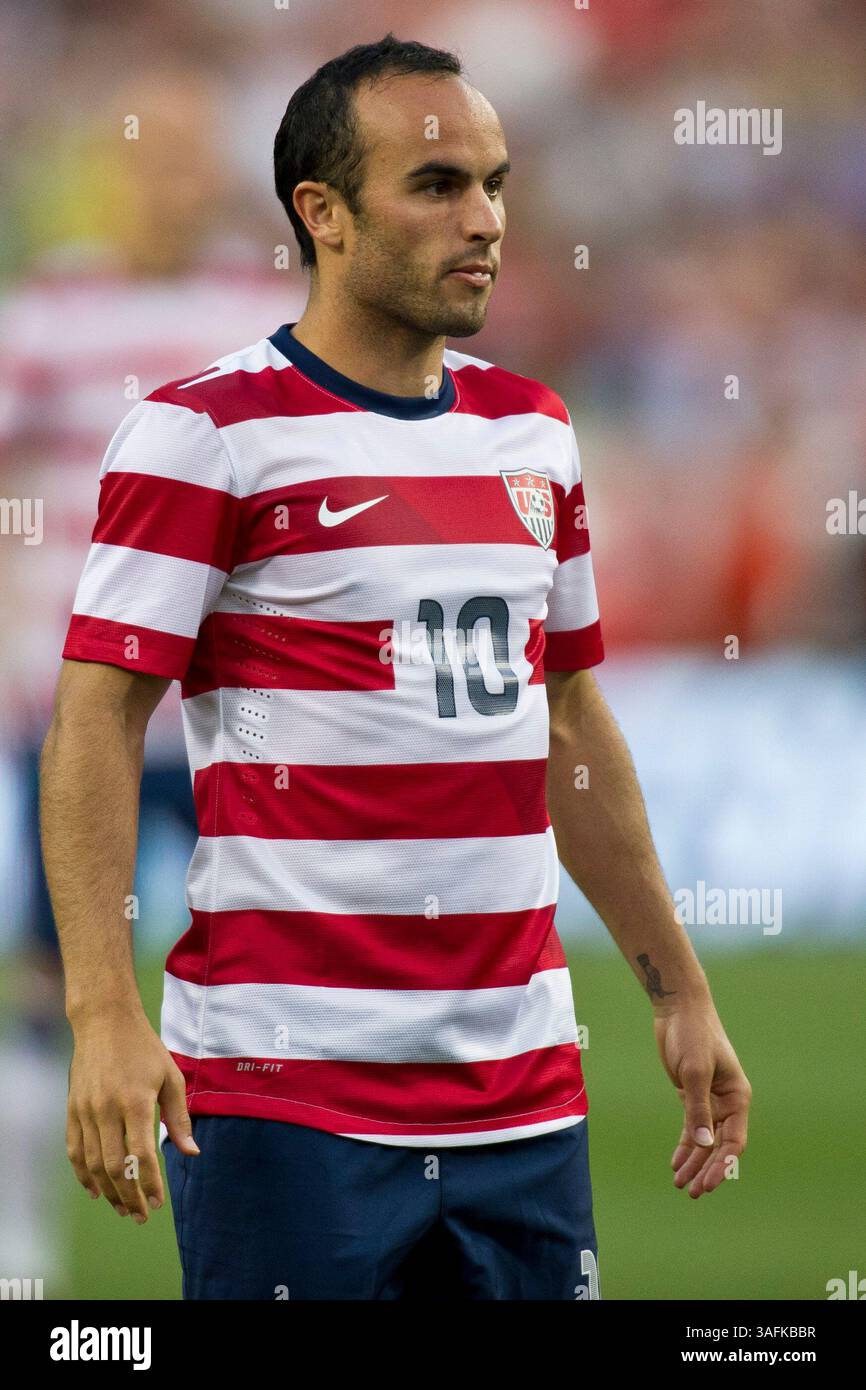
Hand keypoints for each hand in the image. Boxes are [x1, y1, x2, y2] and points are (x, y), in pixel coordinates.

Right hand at [66, 1005, 198, 1220]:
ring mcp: (86, 1111)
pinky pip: (75, 1150)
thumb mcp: (171, 1077)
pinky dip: (83, 1175)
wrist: (104, 1022)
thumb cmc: (144, 1049)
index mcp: (136, 1102)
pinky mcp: (72, 1109)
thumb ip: (179, 1118)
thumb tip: (191, 1152)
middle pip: (114, 1167)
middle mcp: (107, 1110)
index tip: (158, 1203)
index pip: (141, 1156)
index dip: (149, 1184)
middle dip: (129, 1196)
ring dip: (108, 1191)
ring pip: (92, 1164)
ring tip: (123, 1208)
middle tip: (141, 1215)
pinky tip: (96, 1190)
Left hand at [653, 1001, 750, 1198]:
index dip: (722, 1166)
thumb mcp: (695, 1072)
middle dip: (706, 1170)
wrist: (679, 1009)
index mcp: (738, 1097)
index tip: (708, 1184)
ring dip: (694, 1162)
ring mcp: (710, 1099)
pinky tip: (676, 1163)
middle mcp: (727, 1102)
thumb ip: (698, 1108)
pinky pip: (692, 1127)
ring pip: (704, 1139)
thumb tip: (704, 1145)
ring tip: (681, 1184)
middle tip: (691, 1192)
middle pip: (719, 1146)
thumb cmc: (692, 1035)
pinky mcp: (692, 1094)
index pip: (734, 1142)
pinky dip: (685, 1145)